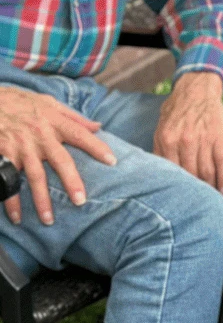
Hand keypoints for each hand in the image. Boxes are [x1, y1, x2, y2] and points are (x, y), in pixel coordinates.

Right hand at [0, 85, 116, 225]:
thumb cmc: (23, 102)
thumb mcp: (50, 103)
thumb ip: (74, 117)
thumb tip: (98, 126)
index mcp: (55, 121)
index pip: (81, 134)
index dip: (97, 147)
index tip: (112, 161)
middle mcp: (41, 135)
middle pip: (60, 161)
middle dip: (71, 181)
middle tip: (80, 201)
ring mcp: (22, 147)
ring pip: (35, 177)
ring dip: (41, 200)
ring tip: (49, 219)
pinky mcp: (4, 154)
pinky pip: (9, 180)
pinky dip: (11, 200)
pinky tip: (16, 216)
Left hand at [154, 70, 222, 194]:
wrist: (197, 87)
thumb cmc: (177, 110)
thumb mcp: (160, 128)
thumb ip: (159, 150)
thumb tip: (156, 175)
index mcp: (167, 140)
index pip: (171, 173)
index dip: (176, 190)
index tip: (178, 204)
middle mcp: (184, 141)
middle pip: (190, 176)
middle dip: (193, 193)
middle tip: (194, 208)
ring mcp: (203, 138)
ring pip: (206, 172)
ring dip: (209, 190)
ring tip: (210, 202)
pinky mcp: (219, 135)